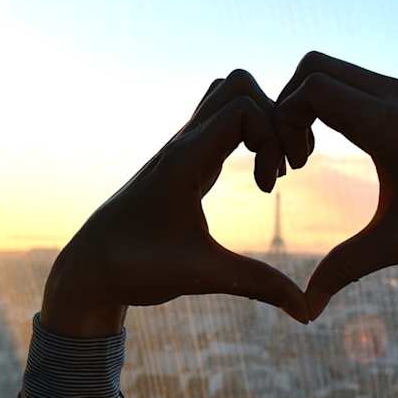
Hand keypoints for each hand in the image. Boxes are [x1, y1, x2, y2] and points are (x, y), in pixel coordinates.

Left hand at [41, 70, 308, 336]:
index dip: (272, 137)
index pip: (242, 108)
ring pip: (226, 97)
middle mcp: (182, 144)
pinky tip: (257, 180)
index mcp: (184, 160)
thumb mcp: (202, 276)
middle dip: (274, 118)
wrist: (89, 270)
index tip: (271, 186)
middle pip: (237, 85)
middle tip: (284, 168)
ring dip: (260, 121)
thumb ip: (257, 285)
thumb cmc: (136, 269)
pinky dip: (249, 136)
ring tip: (272, 170)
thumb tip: (307, 312)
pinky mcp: (183, 162)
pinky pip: (221, 122)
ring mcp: (181, 149)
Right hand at [275, 52, 397, 318]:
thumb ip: (347, 268)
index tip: (292, 167)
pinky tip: (341, 148)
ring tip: (310, 155)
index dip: (284, 120)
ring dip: (309, 104)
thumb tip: (305, 310)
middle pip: (315, 66)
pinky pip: (356, 80)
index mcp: (393, 126)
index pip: (314, 87)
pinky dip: (333, 103)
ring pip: (335, 69)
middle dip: (287, 106)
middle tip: (293, 156)